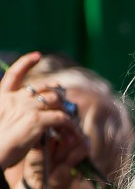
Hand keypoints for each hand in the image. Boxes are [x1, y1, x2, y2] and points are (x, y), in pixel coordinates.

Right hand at [0, 52, 86, 169]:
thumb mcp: (5, 122)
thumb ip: (17, 114)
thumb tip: (36, 116)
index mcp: (3, 98)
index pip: (14, 74)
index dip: (26, 62)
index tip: (36, 55)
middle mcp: (15, 99)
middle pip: (43, 88)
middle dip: (57, 93)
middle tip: (65, 100)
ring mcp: (27, 108)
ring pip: (55, 101)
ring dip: (66, 111)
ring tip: (72, 122)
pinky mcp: (37, 120)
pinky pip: (62, 118)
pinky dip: (71, 126)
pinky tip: (75, 133)